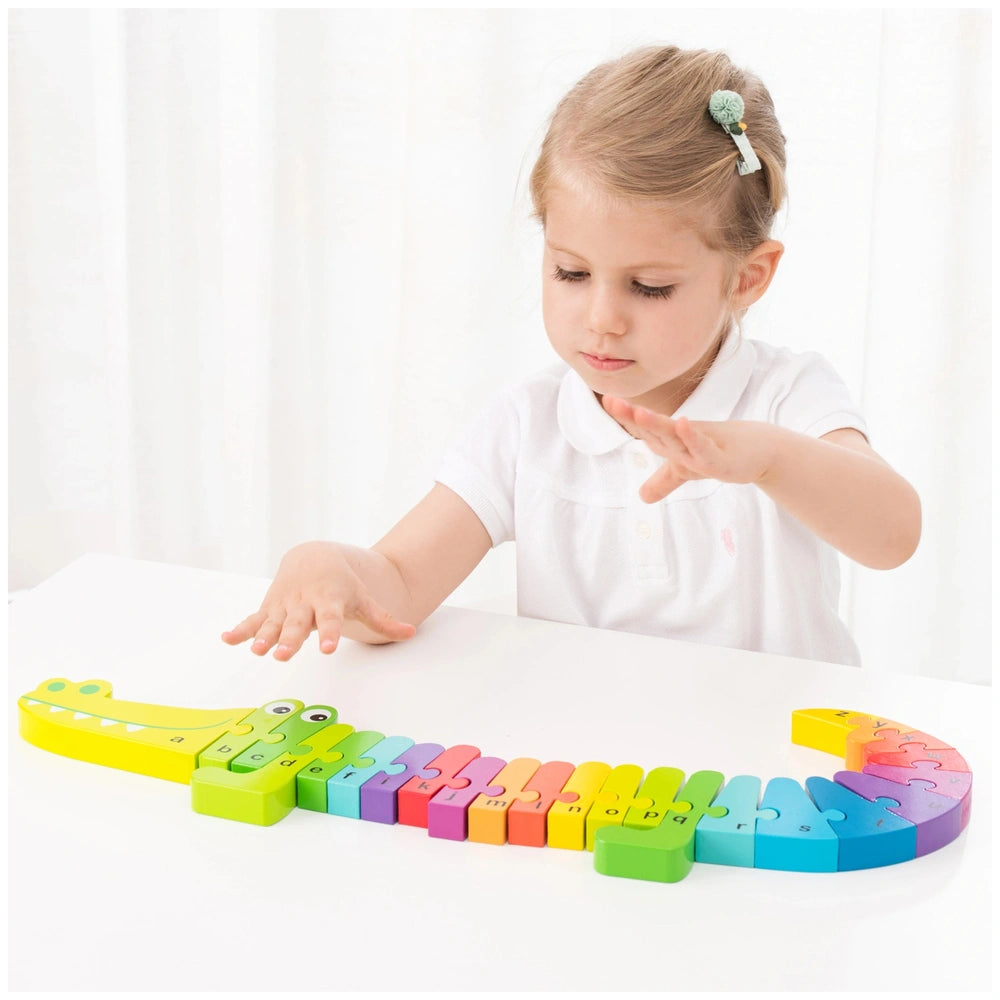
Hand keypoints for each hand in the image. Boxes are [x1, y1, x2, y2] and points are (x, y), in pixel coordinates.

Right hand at [221, 541, 415, 660]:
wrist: (314, 556)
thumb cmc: (342, 584)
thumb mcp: (363, 600)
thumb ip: (383, 619)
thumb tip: (410, 632)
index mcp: (329, 601)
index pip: (331, 620)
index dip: (330, 634)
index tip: (328, 650)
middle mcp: (304, 603)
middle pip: (297, 624)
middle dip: (290, 640)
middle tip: (281, 656)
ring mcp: (284, 605)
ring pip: (273, 623)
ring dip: (262, 636)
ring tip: (255, 649)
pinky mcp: (269, 608)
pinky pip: (253, 619)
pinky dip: (240, 629)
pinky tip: (227, 639)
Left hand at [601, 397, 774, 502]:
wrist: (759, 452)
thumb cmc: (720, 453)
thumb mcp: (686, 471)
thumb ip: (663, 481)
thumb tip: (642, 497)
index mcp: (672, 442)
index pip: (644, 430)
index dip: (626, 418)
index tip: (607, 401)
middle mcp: (683, 440)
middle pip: (654, 428)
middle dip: (632, 416)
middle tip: (611, 401)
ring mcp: (700, 447)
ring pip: (675, 435)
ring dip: (657, 424)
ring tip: (639, 412)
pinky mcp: (718, 457)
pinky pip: (702, 447)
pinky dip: (692, 436)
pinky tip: (683, 424)